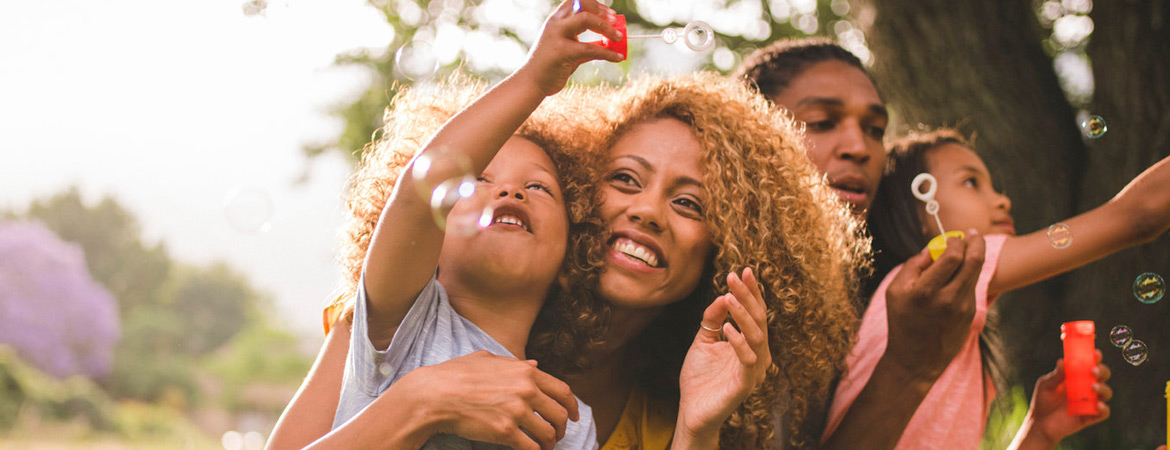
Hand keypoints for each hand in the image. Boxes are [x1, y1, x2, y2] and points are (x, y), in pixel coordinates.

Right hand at [389, 351, 579, 449]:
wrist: (435, 395)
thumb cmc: (456, 375)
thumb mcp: (488, 359)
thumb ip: (515, 363)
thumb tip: (534, 364)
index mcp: (525, 372)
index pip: (562, 390)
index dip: (572, 406)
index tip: (574, 415)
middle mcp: (526, 390)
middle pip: (560, 414)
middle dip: (562, 428)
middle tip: (558, 435)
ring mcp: (517, 412)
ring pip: (548, 433)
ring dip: (550, 443)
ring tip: (545, 447)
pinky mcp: (505, 432)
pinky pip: (531, 447)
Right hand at [515, 0, 623, 96]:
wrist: (531, 82)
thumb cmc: (551, 66)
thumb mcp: (569, 49)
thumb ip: (586, 44)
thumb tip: (611, 44)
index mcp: (557, 20)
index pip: (577, 0)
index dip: (596, 4)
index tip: (610, 14)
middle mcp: (556, 24)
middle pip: (583, 4)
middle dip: (602, 11)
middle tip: (616, 22)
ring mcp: (557, 36)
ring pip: (586, 19)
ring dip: (606, 27)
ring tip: (619, 38)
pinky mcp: (561, 52)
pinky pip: (590, 48)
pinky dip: (608, 53)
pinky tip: (617, 57)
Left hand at [674, 268, 770, 448]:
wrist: (691, 411)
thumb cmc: (699, 378)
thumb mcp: (703, 340)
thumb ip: (712, 319)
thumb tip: (723, 295)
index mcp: (750, 345)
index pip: (755, 314)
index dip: (751, 293)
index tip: (744, 271)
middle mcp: (757, 355)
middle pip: (759, 320)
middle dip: (748, 297)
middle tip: (734, 277)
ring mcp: (753, 371)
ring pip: (757, 336)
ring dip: (743, 314)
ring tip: (729, 296)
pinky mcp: (745, 385)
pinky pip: (748, 360)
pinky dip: (739, 341)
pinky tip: (726, 328)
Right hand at [884, 230, 984, 380]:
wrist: (916, 359)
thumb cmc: (902, 321)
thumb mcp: (894, 292)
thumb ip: (912, 266)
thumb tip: (931, 248)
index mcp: (925, 291)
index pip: (952, 256)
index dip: (956, 241)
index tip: (953, 236)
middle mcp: (948, 299)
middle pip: (974, 261)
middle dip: (976, 242)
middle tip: (972, 234)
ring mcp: (962, 308)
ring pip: (976, 273)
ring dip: (974, 257)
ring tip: (968, 248)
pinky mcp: (970, 315)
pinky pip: (971, 287)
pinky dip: (967, 276)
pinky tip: (959, 274)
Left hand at [1027, 352, 1111, 444]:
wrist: (1040, 423)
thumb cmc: (1043, 400)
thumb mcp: (1046, 385)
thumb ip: (1056, 375)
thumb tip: (1063, 361)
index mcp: (1077, 376)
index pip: (1090, 364)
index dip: (1095, 357)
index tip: (1095, 353)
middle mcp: (1087, 387)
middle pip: (1102, 376)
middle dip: (1102, 371)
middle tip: (1093, 371)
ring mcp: (1090, 401)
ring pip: (1106, 392)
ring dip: (1103, 388)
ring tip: (1093, 387)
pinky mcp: (1090, 416)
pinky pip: (1103, 412)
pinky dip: (1103, 408)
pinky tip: (1097, 405)